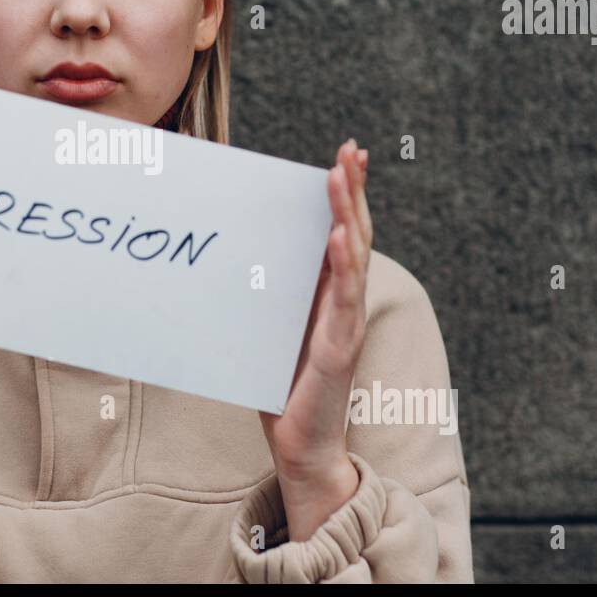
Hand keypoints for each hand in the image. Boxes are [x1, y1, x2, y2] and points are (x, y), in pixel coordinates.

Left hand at [258, 139, 371, 538]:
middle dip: (353, 190)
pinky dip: (345, 266)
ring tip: (344, 176)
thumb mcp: (271, 327)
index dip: (345, 196)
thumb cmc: (283, 388)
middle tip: (351, 150)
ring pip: (355, 258)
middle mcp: (344, 304)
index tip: (344, 157)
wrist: (299, 446)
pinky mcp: (339, 348)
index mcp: (327, 296)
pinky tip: (342, 238)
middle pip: (356, 234)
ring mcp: (346, 324)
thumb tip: (240, 252)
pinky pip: (344, 300)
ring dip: (349, 213)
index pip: (342, 234)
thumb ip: (269, 293)